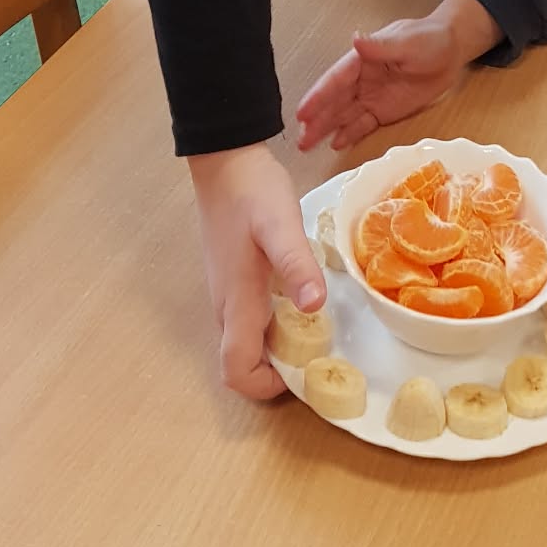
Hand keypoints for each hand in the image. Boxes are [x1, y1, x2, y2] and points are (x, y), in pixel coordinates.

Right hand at [188, 143, 325, 398]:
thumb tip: (314, 308)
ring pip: (246, 341)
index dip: (264, 386)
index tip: (302, 372)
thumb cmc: (251, 192)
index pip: (236, 370)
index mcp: (236, 302)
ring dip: (277, 347)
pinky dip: (275, 324)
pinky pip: (250, 319)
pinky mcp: (234, 278)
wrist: (225, 160)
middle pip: (241, 361)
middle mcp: (226, 306)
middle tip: (321, 349)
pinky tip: (302, 299)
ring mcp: (227, 292)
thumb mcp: (280, 224)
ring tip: (318, 326)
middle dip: (278, 370)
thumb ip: (295, 265)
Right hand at [292, 0, 500, 152]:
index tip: (302, 112)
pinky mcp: (385, 110)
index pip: (336, 79)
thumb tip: (355, 40)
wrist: (452, 50)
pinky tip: (336, 144)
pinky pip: (364, 124)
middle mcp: (362, 79)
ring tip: (307, 146)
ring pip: (345, 115)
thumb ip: (381, 46)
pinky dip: (350, 133)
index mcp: (363, 59)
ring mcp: (372, 96)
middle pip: (335, 101)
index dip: (319, 96)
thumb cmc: (430, 39)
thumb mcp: (408, 41)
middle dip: (317, 119)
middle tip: (299, 140)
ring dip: (327, 129)